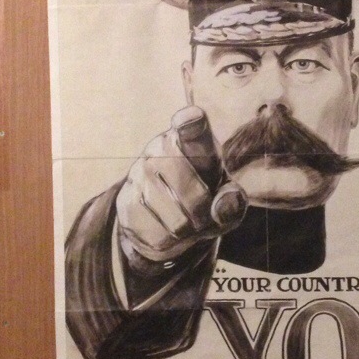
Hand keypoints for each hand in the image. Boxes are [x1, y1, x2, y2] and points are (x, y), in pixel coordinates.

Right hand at [115, 107, 247, 262]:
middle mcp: (161, 147)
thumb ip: (232, 200)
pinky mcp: (125, 200)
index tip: (193, 119)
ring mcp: (139, 172)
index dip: (191, 123)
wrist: (165, 215)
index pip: (191, 125)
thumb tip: (224, 205)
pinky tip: (167, 226)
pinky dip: (168, 240)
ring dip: (187, 228)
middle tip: (205, 211)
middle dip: (202, 209)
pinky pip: (155, 233)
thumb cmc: (205, 194)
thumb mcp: (226, 197)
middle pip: (187, 187)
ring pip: (173, 217)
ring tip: (188, 220)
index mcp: (194, 139)